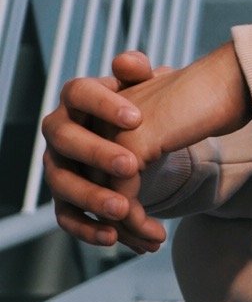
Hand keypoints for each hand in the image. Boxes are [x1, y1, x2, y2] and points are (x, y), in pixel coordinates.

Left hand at [42, 43, 251, 252]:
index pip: (89, 171)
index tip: (136, 232)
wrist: (232, 78)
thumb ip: (140, 150)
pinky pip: (122, 197)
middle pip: (91, 187)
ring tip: (153, 244)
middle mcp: (97, 118)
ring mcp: (112, 130)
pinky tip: (158, 236)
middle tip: (145, 246)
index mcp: (99, 113)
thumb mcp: (164, 129)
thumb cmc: (207, 102)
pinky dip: (137, 223)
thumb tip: (127, 200)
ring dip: (127, 230)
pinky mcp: (133, 142)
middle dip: (117, 225)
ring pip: (103, 196)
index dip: (111, 207)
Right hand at [42, 50, 168, 251]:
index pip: (80, 93)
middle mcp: (59, 131)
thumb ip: (139, 73)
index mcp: (76, 98)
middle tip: (132, 167)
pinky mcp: (64, 198)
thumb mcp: (144, 88)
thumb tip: (130, 63)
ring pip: (63, 183)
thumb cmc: (138, 111)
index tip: (137, 118)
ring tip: (125, 210)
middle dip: (96, 153)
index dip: (104, 105)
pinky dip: (88, 230)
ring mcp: (58, 166)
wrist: (137, 141)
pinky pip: (67, 217)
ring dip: (91, 198)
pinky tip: (116, 238)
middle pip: (66, 139)